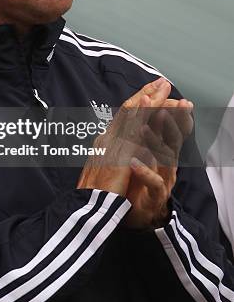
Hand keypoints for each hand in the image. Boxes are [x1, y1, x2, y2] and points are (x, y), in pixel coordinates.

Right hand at [77, 77, 177, 195]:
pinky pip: (135, 129)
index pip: (123, 118)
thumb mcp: (102, 172)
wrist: (84, 208)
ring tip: (164, 87)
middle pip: (128, 110)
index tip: (150, 93)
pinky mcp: (119, 152)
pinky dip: (146, 114)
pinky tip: (157, 105)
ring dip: (150, 99)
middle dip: (146, 94)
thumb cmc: (93, 196)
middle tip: (161, 82)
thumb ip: (110, 159)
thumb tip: (118, 153)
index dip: (138, 104)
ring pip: (133, 115)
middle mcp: (107, 138)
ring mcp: (112, 144)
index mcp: (103, 143)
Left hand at [123, 97, 193, 228]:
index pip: (165, 125)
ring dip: (156, 139)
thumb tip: (136, 109)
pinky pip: (153, 183)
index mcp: (158, 151)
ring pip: (164, 157)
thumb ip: (139, 133)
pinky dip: (144, 172)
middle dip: (171, 117)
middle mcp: (164, 163)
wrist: (131, 214)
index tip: (164, 87)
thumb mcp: (136, 153)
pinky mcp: (154, 196)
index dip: (166, 106)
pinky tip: (135, 163)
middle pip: (170, 136)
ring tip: (149, 124)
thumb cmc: (134, 183)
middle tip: (171, 100)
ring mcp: (161, 179)